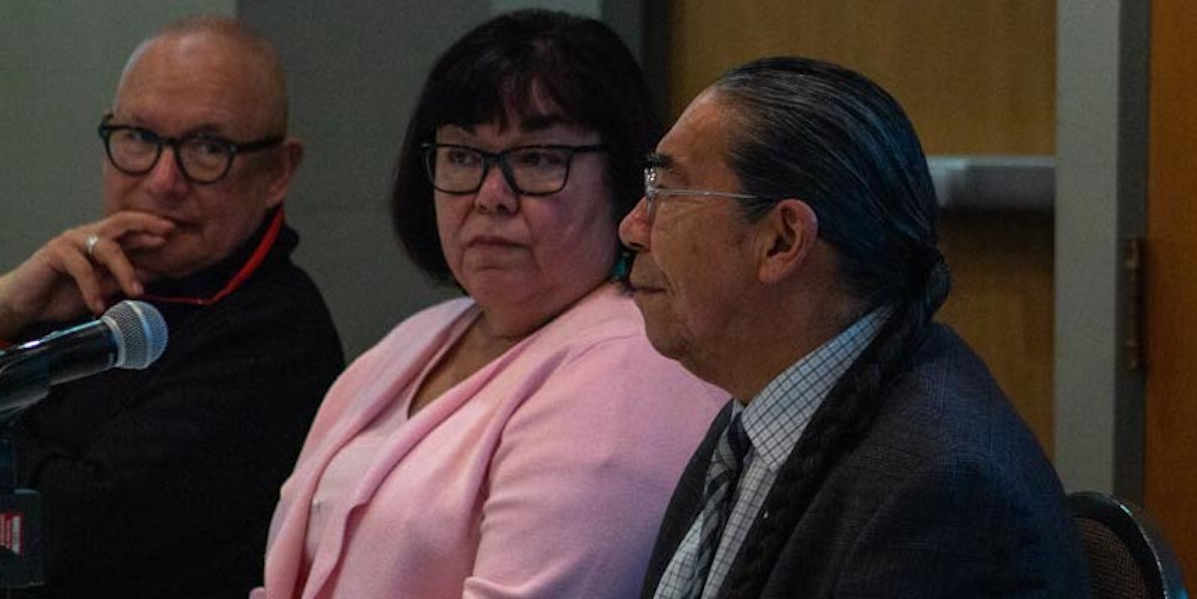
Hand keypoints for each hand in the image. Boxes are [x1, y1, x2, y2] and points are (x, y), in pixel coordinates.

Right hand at [0, 211, 173, 338]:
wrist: (27, 304)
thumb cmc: (65, 294)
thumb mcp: (104, 287)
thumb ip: (125, 278)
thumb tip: (158, 273)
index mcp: (101, 241)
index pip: (130, 227)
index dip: (151, 227)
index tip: (174, 231)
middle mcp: (88, 235)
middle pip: (120, 222)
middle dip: (145, 226)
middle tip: (164, 237)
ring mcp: (71, 241)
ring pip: (107, 247)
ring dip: (125, 270)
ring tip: (136, 292)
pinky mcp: (55, 252)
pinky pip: (81, 267)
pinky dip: (93, 288)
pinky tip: (98, 304)